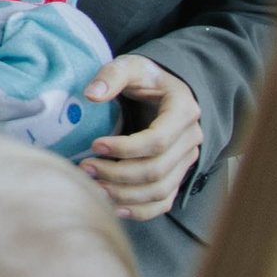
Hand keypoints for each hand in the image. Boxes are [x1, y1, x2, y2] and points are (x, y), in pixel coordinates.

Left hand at [85, 57, 203, 216]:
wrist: (163, 91)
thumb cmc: (146, 78)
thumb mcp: (130, 65)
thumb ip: (112, 75)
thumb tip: (92, 95)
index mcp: (183, 111)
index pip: (157, 140)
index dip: (125, 148)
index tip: (94, 145)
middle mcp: (190, 139)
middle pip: (156, 170)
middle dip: (118, 174)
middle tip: (86, 168)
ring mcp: (186, 161)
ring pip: (159, 190)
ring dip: (124, 195)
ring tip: (93, 187)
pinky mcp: (177, 175)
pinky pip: (163, 202)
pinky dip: (140, 211)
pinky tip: (114, 208)